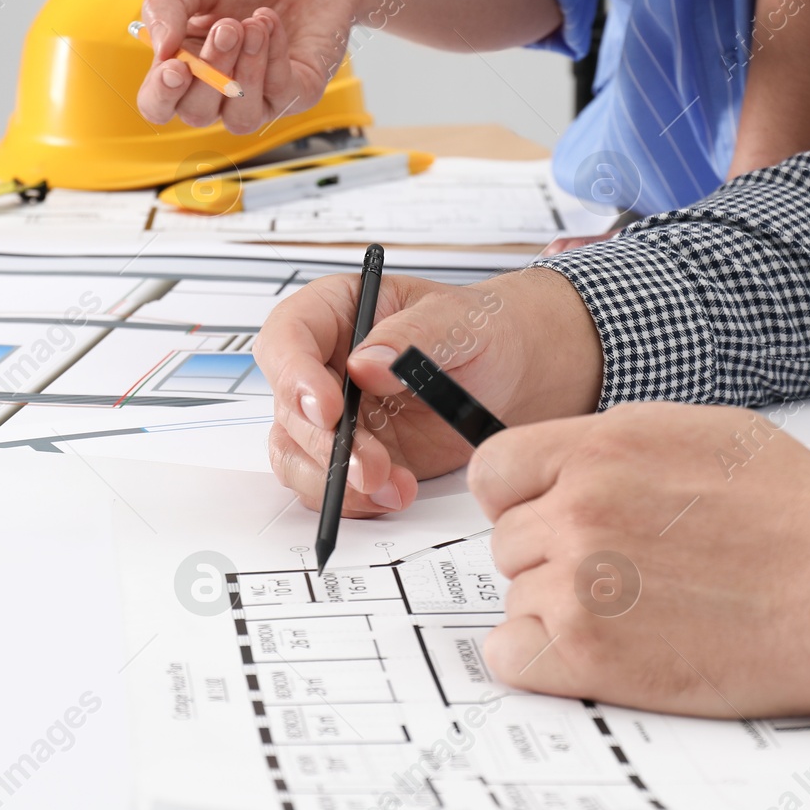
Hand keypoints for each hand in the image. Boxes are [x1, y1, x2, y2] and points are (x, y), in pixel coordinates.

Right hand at [136, 0, 363, 132]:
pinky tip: (271, 23)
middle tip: (228, 27)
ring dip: (245, 71)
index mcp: (185, 66)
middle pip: (197, 115)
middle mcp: (218, 91)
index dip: (161, 96)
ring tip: (254, 25)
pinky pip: (280, 94)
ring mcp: (260, 98)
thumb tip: (159, 48)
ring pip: (240, 118)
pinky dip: (274, 56)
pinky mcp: (297, 93)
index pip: (158, 105)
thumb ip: (166, 6)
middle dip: (211, 70)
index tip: (175, 67)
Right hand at [252, 268, 601, 516]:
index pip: (287, 337)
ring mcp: (339, 414)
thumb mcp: (460, 322)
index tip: (327, 409)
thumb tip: (365, 363)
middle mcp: (327, 364)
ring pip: (298, 454)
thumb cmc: (489, 330)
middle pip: (287, 407)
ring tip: (392, 485)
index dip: (294, 376)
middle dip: (324, 444)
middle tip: (369, 465)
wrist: (522, 374)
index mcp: (340, 311)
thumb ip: (413, 338)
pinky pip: (330, 484)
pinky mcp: (357, 455)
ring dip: (335, 480)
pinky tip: (397, 492)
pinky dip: (356, 498)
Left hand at [469, 403, 809, 722]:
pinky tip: (598, 654)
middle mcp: (579, 507)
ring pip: (518, 598)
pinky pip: (511, 655)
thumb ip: (616, 447)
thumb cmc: (801, 515)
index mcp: (603, 445)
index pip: (495, 470)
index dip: (519, 500)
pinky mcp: (588, 653)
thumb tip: (566, 467)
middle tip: (622, 575)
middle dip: (551, 558)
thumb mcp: (702, 434)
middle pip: (508, 541)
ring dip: (560, 611)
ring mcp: (578, 581)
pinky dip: (541, 661)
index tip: (546, 518)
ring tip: (640, 614)